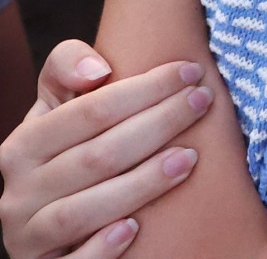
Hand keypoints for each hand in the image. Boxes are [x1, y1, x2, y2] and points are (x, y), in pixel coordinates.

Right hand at [0, 42, 209, 258]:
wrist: (49, 223)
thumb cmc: (69, 152)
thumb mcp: (59, 109)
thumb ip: (66, 70)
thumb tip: (97, 70)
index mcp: (23, 146)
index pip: (89, 111)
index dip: (144, 89)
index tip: (191, 72)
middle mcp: (18, 193)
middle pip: (97, 156)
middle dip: (158, 125)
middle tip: (204, 102)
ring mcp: (28, 236)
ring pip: (83, 211)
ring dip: (141, 184)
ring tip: (190, 159)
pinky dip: (102, 248)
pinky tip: (136, 228)